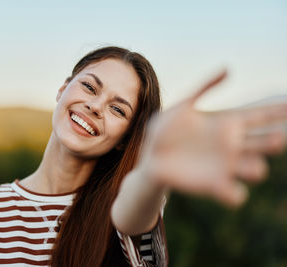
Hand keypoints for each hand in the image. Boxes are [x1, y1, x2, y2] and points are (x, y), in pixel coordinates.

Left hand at [142, 71, 286, 206]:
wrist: (150, 158)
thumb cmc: (164, 131)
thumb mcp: (182, 106)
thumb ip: (204, 88)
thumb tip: (229, 68)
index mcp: (225, 125)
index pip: (258, 116)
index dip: (277, 111)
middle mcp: (230, 146)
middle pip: (262, 143)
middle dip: (274, 141)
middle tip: (278, 138)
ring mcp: (223, 167)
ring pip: (253, 169)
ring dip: (256, 168)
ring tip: (255, 167)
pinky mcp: (212, 185)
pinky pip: (232, 194)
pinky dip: (235, 194)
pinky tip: (229, 189)